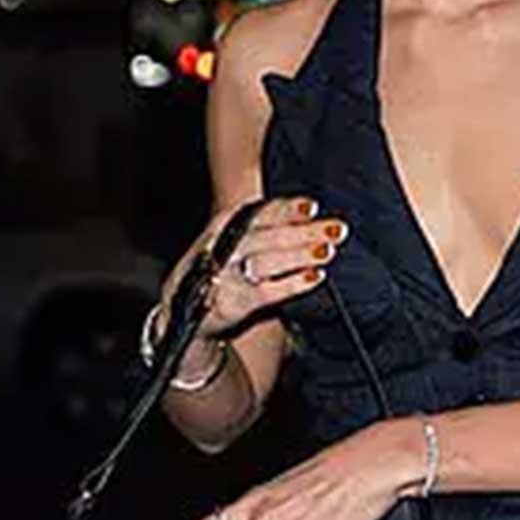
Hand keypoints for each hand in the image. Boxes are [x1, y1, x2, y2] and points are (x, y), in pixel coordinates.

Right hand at [157, 197, 347, 354]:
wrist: (183, 312)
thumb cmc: (222, 271)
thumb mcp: (237, 243)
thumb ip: (270, 229)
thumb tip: (315, 219)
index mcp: (226, 224)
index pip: (260, 212)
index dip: (287, 208)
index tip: (313, 206)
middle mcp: (223, 245)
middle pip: (267, 234)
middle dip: (303, 231)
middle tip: (336, 229)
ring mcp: (225, 275)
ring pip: (265, 260)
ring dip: (298, 255)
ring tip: (327, 251)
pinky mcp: (232, 302)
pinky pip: (266, 291)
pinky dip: (291, 283)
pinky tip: (313, 277)